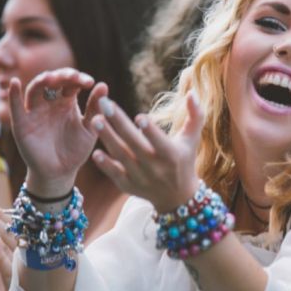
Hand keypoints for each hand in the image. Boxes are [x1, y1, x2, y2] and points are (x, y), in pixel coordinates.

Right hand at [9, 68, 105, 196]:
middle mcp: (50, 103)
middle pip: (53, 82)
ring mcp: (35, 111)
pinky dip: (13, 94)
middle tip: (73, 77)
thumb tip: (103, 85)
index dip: (79, 79)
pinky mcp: (21, 124)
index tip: (90, 82)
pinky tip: (15, 83)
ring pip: (35, 89)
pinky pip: (16, 107)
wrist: (60, 173)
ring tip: (50, 78)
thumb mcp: (89, 129)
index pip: (71, 83)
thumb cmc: (76, 150)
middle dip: (62, 77)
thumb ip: (96, 109)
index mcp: (67, 102)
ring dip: (41, 81)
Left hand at [91, 90, 203, 210]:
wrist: (177, 197)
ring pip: (121, 156)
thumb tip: (192, 93)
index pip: (159, 142)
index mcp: (171, 155)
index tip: (139, 117)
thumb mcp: (192, 139)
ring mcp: (141, 178)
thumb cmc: (185, 160)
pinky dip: (105, 165)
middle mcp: (155, 168)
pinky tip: (95, 153)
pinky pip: (115, 175)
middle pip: (134, 144)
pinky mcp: (129, 186)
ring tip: (95, 120)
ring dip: (107, 138)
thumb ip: (195, 115)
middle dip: (118, 123)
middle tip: (104, 104)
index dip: (150, 131)